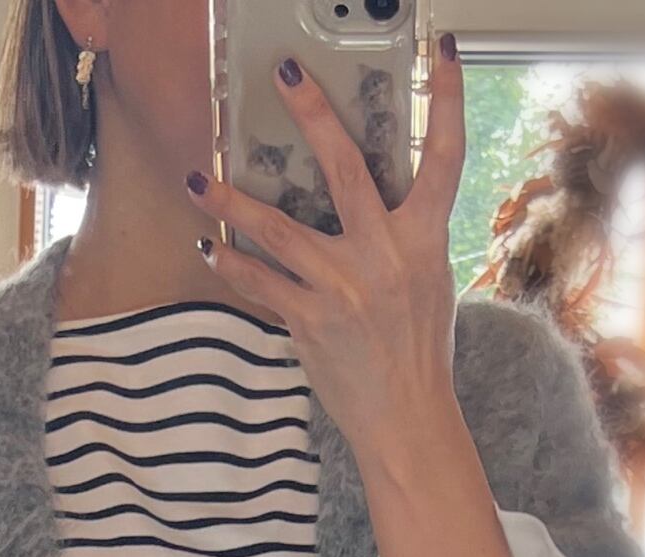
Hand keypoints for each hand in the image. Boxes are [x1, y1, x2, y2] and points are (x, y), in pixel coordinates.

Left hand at [187, 36, 467, 477]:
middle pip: (345, 168)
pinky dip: (232, 262)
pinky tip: (210, 245)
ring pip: (277, 227)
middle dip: (314, 114)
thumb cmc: (417, 349)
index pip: (444, 156)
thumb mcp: (428, 280)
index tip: (440, 50)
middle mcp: (384, 256)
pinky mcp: (310, 320)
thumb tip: (368, 194)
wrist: (406, 418)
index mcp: (423, 240)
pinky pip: (260, 281)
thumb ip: (403, 233)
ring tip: (198, 176)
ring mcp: (343, 287)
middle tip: (285, 73)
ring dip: (231, 200)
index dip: (447, 98)